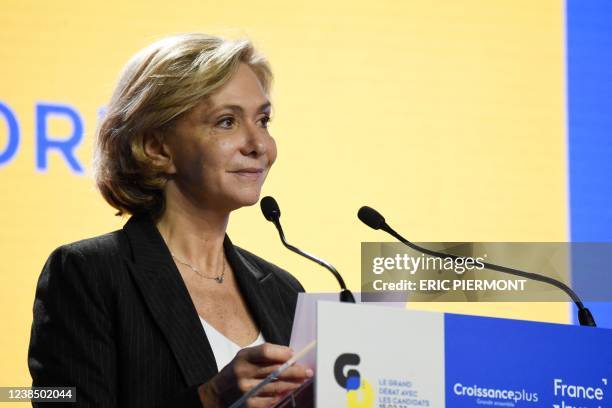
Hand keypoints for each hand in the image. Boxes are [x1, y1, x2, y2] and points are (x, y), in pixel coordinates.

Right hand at [198, 342, 312, 406]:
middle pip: (274, 370)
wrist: (217, 394)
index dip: (282, 353)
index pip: (265, 351)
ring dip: (292, 384)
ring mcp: (246, 390)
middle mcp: (243, 373)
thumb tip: (288, 355)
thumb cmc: (236, 372)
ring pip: (276, 386)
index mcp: (243, 357)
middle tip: (308, 371)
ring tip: (303, 381)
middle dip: (294, 370)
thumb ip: (263, 355)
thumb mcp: (244, 357)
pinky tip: (288, 392)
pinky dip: (281, 396)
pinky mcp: (248, 404)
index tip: (293, 354)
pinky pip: (270, 400)